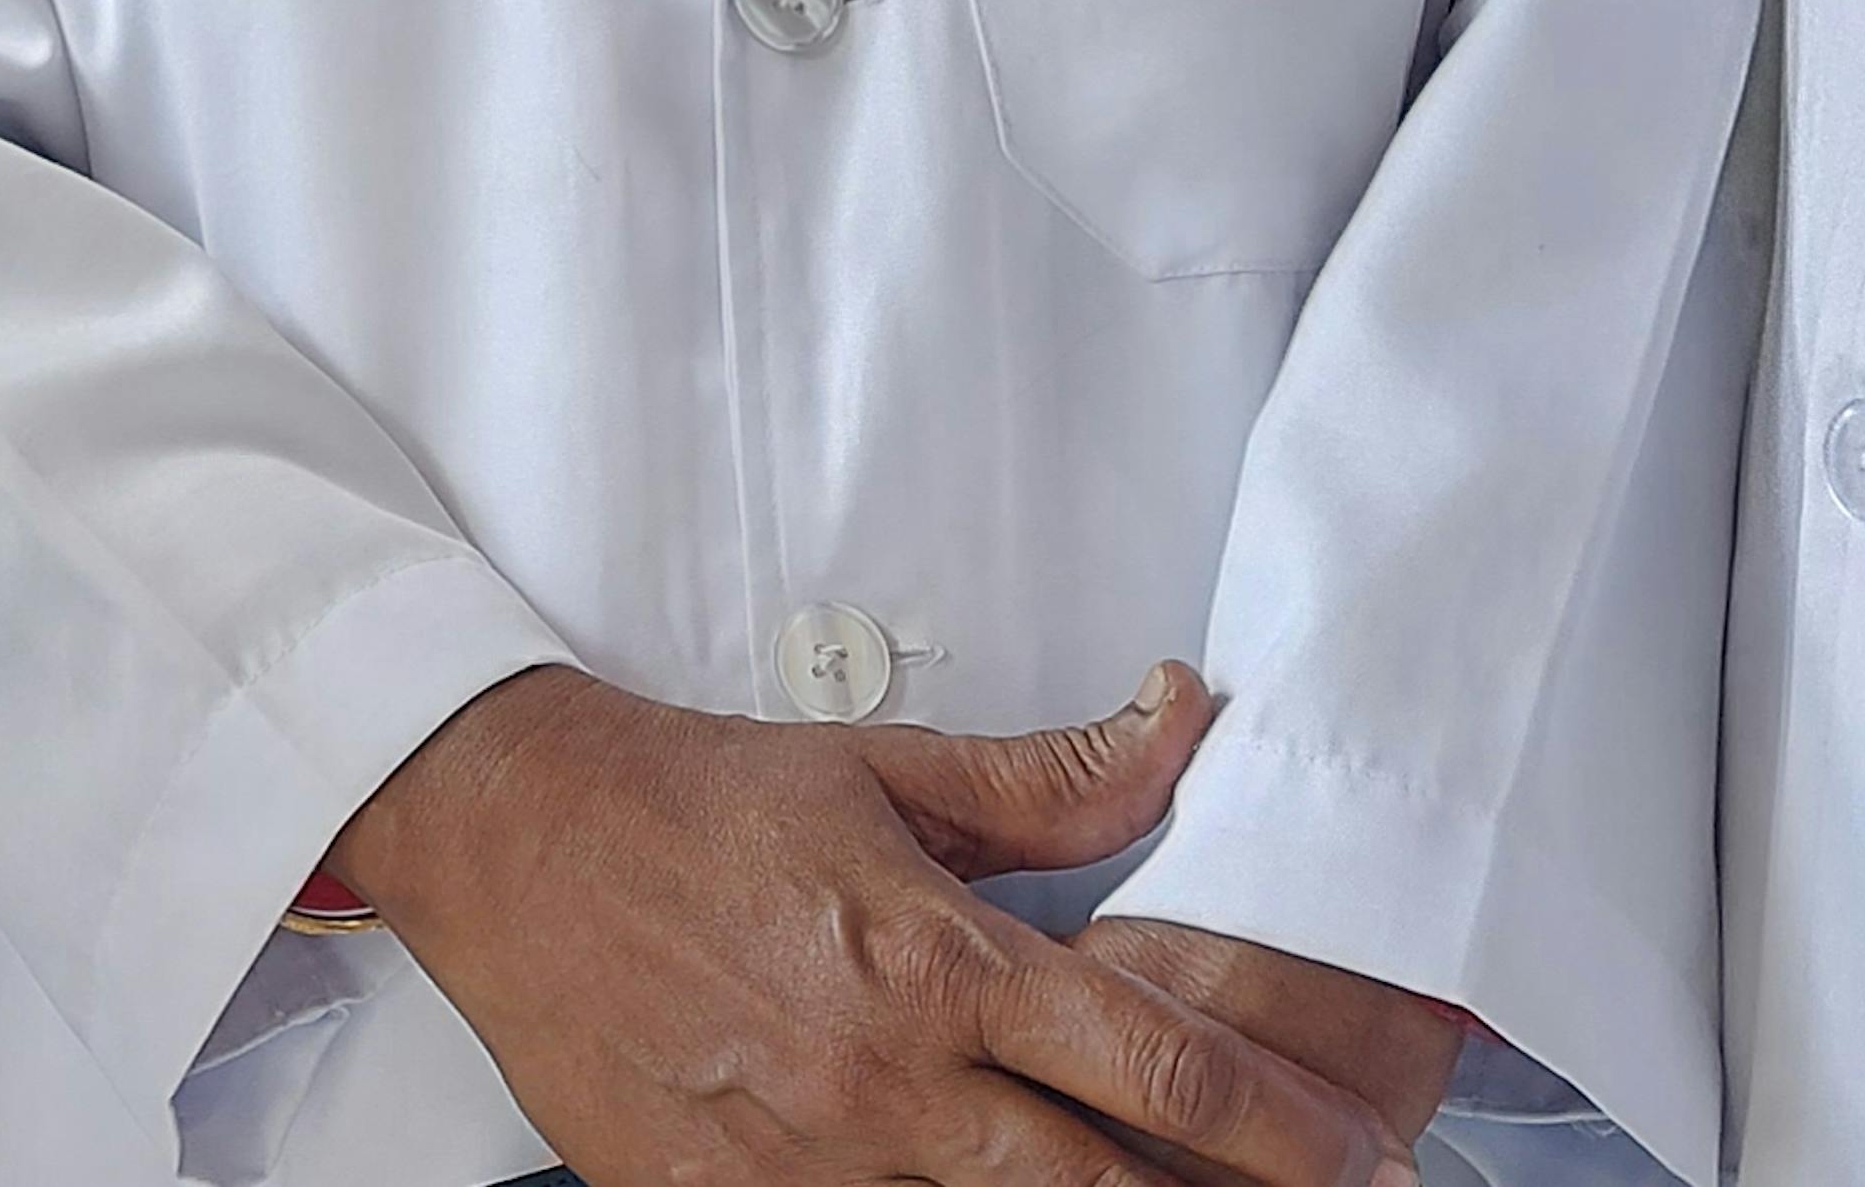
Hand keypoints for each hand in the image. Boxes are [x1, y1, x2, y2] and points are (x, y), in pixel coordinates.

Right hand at [325, 663, 1420, 1184]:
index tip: (1361, 1153)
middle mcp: (882, 1081)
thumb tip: (1183, 723)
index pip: (1156, 1062)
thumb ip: (1052, 778)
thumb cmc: (692, 801)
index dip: (1284, 1125)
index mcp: (935, 962)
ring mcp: (802, 1167)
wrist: (504, 838)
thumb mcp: (881, 767)